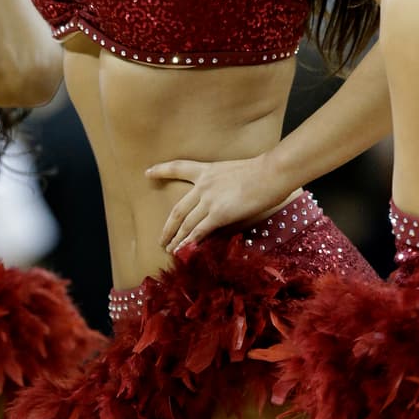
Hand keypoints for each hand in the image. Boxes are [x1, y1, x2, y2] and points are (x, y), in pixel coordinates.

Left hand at [150, 153, 292, 254]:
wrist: (271, 173)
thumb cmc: (263, 170)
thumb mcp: (236, 171)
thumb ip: (225, 183)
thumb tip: (224, 197)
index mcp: (207, 170)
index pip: (179, 167)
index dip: (162, 170)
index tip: (147, 173)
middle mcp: (203, 185)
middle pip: (178, 209)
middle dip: (167, 227)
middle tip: (160, 239)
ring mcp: (209, 200)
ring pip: (186, 223)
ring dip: (176, 239)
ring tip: (169, 250)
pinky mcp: (218, 214)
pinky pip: (199, 231)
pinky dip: (189, 243)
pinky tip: (183, 251)